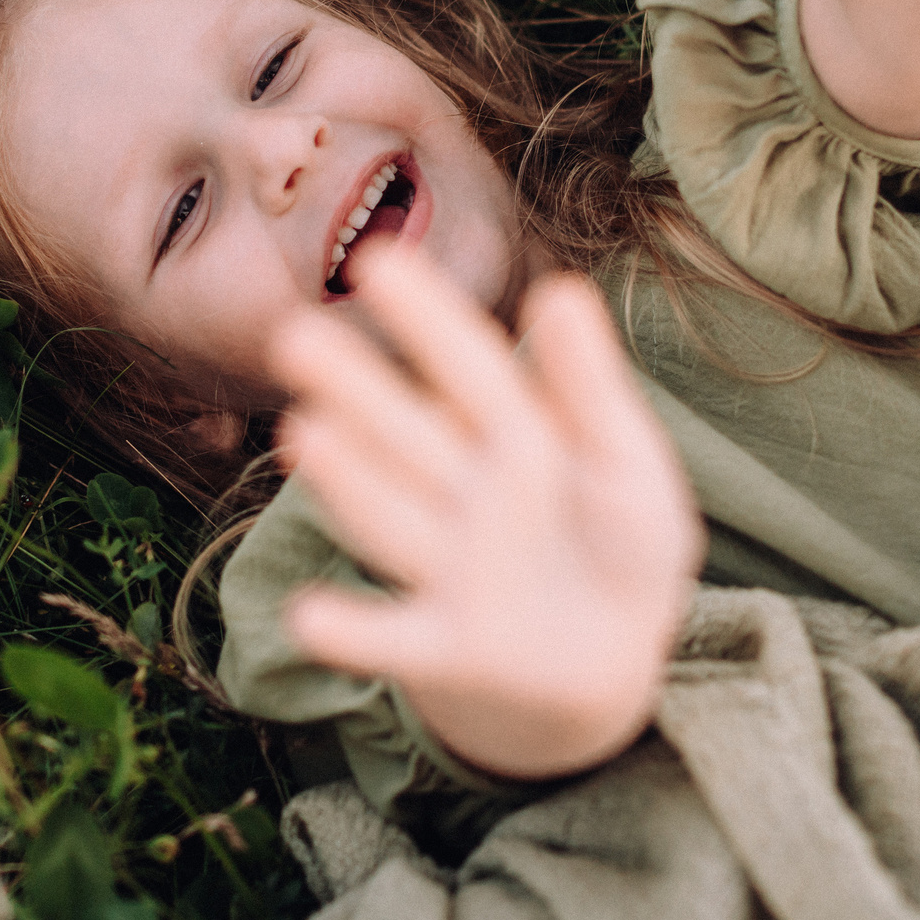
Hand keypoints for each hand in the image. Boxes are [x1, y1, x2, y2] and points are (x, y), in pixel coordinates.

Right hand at [269, 244, 702, 782]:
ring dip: (353, 485)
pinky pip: (397, 640)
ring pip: (394, 519)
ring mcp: (450, 570)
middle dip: (359, 390)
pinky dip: (355, 634)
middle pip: (409, 436)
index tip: (379, 259)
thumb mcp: (624, 461)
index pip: (471, 368)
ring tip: (306, 435)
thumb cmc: (618, 542)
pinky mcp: (447, 649)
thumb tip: (562, 288)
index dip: (430, 318)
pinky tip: (308, 618)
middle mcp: (465, 495)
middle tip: (295, 336)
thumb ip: (591, 389)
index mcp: (512, 437)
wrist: (613, 661)